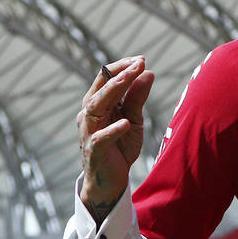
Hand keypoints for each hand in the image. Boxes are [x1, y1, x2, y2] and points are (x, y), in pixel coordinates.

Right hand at [77, 56, 153, 222]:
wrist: (112, 179)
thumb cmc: (120, 146)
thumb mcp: (134, 119)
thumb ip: (138, 99)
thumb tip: (148, 73)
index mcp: (98, 105)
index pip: (104, 79)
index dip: (121, 67)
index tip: (141, 58)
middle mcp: (89, 115)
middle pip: (100, 89)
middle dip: (119, 74)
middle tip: (139, 62)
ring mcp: (89, 132)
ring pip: (95, 107)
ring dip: (113, 91)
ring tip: (131, 79)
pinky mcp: (94, 150)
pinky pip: (100, 138)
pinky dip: (112, 130)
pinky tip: (125, 122)